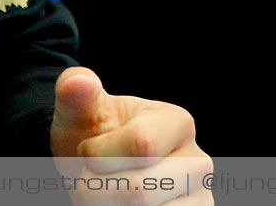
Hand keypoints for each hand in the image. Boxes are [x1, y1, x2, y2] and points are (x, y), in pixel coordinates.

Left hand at [50, 67, 212, 203]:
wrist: (98, 172)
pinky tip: (116, 205)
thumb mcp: (78, 113)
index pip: (142, 145)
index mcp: (177, 122)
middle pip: (141, 190)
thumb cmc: (90, 137)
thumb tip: (79, 82)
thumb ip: (75, 93)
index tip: (87, 150)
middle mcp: (198, 162)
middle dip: (97, 189)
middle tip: (88, 179)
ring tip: (102, 193)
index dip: (99, 154)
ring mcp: (200, 198)